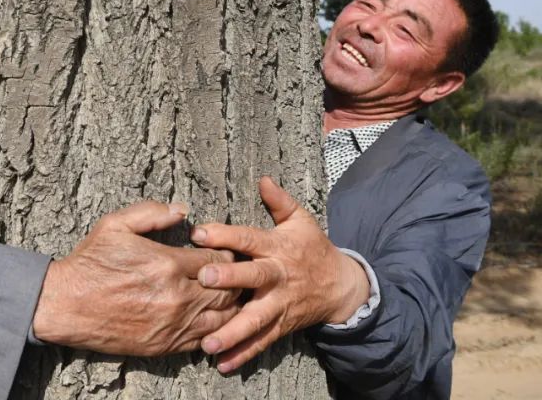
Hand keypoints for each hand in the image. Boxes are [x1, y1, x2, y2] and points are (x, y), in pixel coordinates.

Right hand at [31, 201, 241, 355]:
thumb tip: (181, 209)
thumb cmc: (90, 263)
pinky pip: (205, 339)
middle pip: (227, 289)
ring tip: (223, 295)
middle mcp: (177, 296)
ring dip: (228, 305)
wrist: (66, 305)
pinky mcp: (166, 345)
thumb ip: (151, 212)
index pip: (218, 259)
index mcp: (168, 264)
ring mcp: (173, 324)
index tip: (219, 252)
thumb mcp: (115, 225)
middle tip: (228, 273)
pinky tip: (209, 318)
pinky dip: (214, 329)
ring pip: (222, 317)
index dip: (224, 254)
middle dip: (232, 279)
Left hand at [189, 177, 370, 372]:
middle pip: (254, 278)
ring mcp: (280, 304)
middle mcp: (278, 277)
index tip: (199, 232)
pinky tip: (223, 363)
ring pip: (256, 318)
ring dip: (232, 331)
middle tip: (204, 280)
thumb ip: (279, 201)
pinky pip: (262, 342)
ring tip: (208, 341)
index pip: (250, 239)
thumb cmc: (313, 249)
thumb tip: (263, 178)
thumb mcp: (300, 220)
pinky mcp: (281, 326)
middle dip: (230, 280)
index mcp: (278, 248)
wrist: (342, 286)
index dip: (226, 235)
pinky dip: (243, 354)